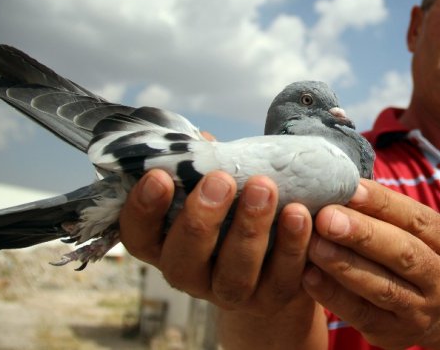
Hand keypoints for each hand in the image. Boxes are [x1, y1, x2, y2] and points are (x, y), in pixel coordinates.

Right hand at [119, 169, 314, 314]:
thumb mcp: (216, 185)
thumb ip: (204, 166)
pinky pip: (280, 279)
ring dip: (249, 230)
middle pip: (184, 260)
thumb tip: (203, 141)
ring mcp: (229, 293)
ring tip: (265, 187)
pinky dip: (292, 246)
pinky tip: (299, 214)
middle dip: (201, 219)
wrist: (276, 254)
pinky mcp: (270, 299)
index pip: (139, 236)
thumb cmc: (235, 204)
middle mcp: (190, 275)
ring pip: (233, 275)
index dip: (143, 210)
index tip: (159, 176)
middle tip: (221, 180)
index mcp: (164, 245)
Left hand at [303, 178, 439, 348]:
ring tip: (312, 244)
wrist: (437, 312)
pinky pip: (361, 313)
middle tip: (326, 217)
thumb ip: (385, 213)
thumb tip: (341, 181)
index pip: (417, 219)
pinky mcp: (391, 333)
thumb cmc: (413, 255)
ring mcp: (418, 310)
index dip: (383, 203)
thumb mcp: (415, 233)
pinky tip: (309, 275)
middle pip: (403, 254)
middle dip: (363, 234)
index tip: (349, 188)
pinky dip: (333, 294)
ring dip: (344, 264)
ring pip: (382, 287)